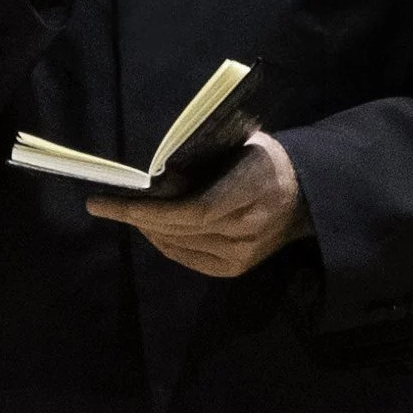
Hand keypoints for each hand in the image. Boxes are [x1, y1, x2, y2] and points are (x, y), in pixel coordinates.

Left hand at [97, 127, 300, 279]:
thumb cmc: (266, 159)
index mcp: (250, 191)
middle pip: (178, 230)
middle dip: (138, 217)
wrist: (305, 194)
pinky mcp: (236, 268)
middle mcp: (246, 230)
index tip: (107, 203)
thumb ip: (201, 159)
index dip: (147, 210)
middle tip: (108, 203)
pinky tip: (152, 229)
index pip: (190, 210)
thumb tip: (156, 177)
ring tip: (128, 212)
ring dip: (149, 229)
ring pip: (179, 246)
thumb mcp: (238, 143)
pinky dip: (166, 243)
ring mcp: (242, 254)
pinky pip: (189, 258)